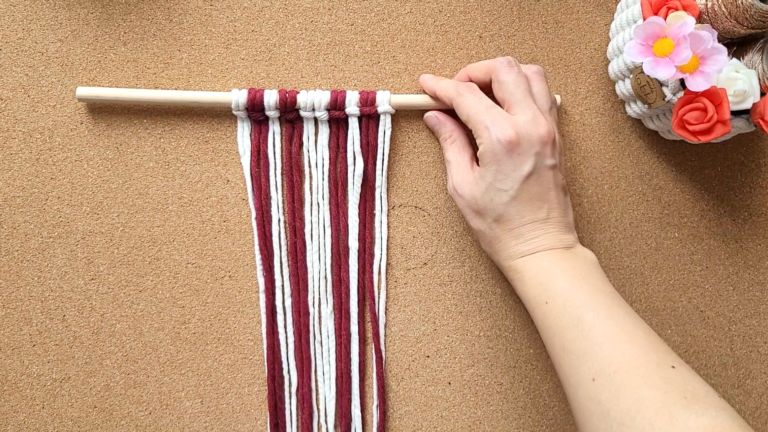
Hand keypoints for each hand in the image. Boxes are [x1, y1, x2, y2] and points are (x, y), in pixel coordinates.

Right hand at [420, 57, 578, 267]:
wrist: (541, 246)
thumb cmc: (502, 226)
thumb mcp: (463, 186)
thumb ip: (450, 143)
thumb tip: (437, 117)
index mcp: (502, 138)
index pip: (467, 94)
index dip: (442, 86)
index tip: (427, 85)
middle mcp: (530, 125)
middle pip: (504, 69)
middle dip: (474, 72)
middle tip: (455, 90)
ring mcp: (548, 127)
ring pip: (530, 73)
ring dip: (502, 76)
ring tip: (481, 94)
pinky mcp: (556, 135)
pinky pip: (543, 93)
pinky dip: (522, 89)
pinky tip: (503, 107)